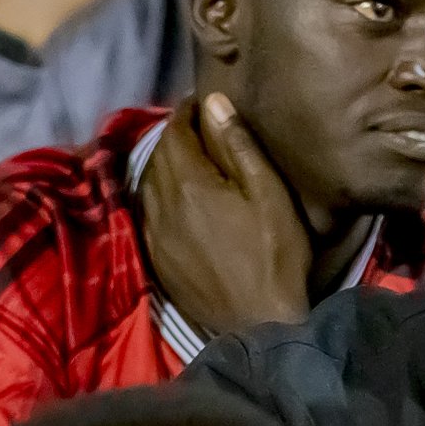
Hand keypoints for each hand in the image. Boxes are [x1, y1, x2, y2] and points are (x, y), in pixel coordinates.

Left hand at [138, 92, 317, 335]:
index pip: (175, 132)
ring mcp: (154, 235)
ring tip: (190, 158)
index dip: (187, 112)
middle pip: (157, 156)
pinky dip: (159, 195)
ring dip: (164, 165)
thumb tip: (212, 103)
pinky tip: (178, 198)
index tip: (202, 103)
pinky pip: (148, 213)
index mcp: (188, 184)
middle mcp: (161, 206)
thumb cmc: (276, 254)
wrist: (258, 322)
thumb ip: (238, 145)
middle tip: (200, 128)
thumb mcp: (268, 193)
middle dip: (175, 136)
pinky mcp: (156, 259)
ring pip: (148, 184)